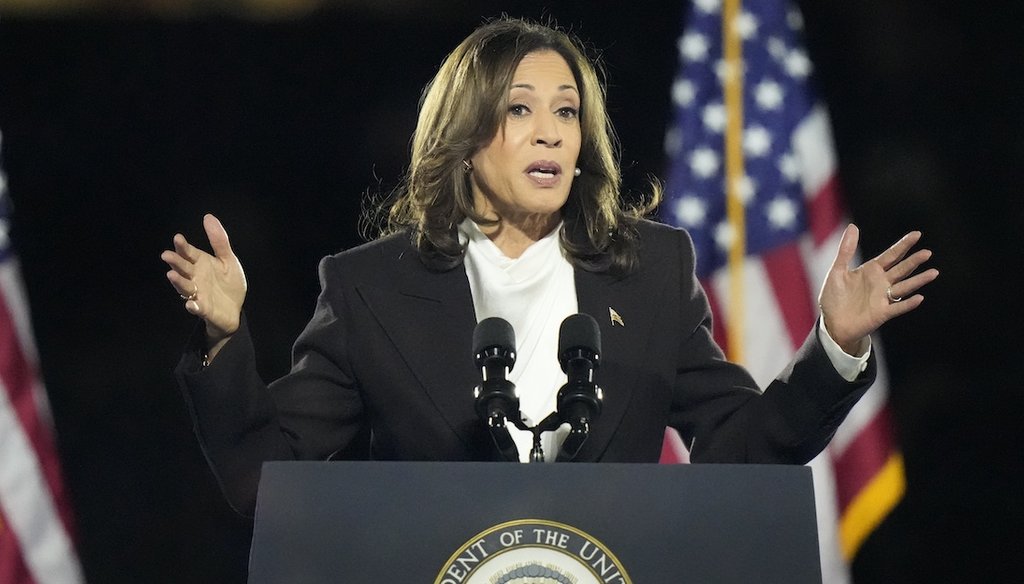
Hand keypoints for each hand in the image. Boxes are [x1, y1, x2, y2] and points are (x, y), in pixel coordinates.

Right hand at [161, 214, 246, 344]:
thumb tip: (208, 216)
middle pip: (183, 268)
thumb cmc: (228, 283)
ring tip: (171, 275)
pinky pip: (197, 308)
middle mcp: (195, 278)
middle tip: (166, 255)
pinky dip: (193, 306)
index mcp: (200, 264)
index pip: (189, 253)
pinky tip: (191, 304)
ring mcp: (198, 294)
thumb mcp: (227, 260)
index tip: (178, 238)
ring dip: (178, 281)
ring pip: (185, 287)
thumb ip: (219, 241)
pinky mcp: (204, 309)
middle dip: (175, 262)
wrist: (235, 308)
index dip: (183, 246)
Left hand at [818, 224, 938, 354]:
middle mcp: (881, 283)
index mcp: (871, 271)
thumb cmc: (834, 298)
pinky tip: (919, 298)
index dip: (903, 245)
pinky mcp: (882, 313)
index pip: (891, 255)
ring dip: (918, 280)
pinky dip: (908, 303)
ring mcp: (883, 298)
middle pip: (901, 269)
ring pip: (904, 287)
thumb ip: (846, 250)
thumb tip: (853, 226)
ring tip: (933, 272)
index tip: (917, 234)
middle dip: (914, 261)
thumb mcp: (838, 271)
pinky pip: (897, 308)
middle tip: (927, 253)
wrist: (831, 323)